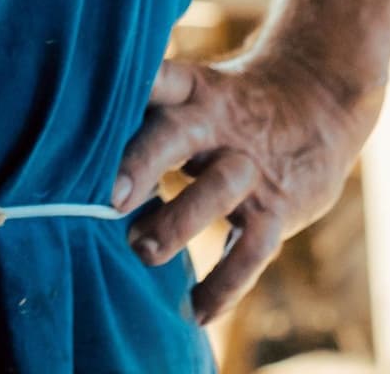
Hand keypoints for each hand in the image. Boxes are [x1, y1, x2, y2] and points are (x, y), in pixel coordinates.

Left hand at [110, 47, 380, 323]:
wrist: (316, 104)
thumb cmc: (225, 105)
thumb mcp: (191, 91)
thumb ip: (146, 112)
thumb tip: (73, 142)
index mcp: (190, 88)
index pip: (157, 77)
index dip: (128, 88)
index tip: (88, 106)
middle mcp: (217, 122)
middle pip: (177, 133)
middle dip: (142, 163)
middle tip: (109, 199)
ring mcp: (249, 166)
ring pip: (217, 190)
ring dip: (178, 223)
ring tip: (142, 251)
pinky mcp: (277, 208)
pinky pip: (253, 250)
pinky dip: (225, 285)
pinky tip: (195, 311)